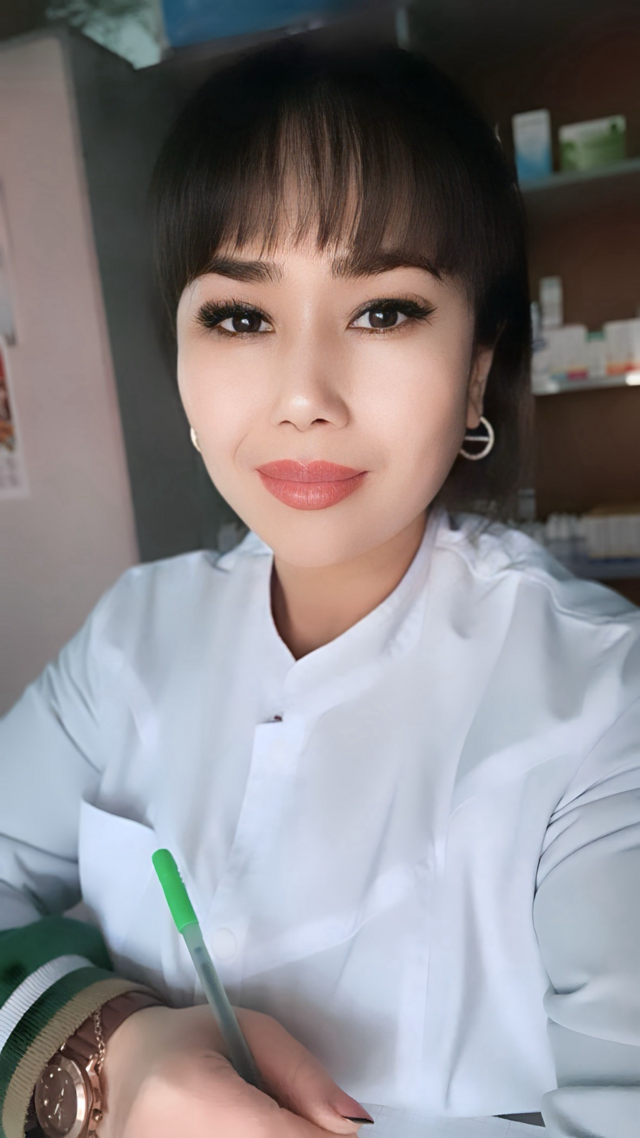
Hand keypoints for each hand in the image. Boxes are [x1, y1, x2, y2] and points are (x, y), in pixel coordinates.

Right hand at [98, 1003, 373, 1136]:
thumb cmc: (190, 1039)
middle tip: (290, 1118)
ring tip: (256, 1122)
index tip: (330, 1121)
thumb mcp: (252, 1032)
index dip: (323, 1134)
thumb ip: (304, 1077)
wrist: (120, 1068)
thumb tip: (353, 1124)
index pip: (283, 1137)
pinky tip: (243, 1133)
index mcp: (195, 1096)